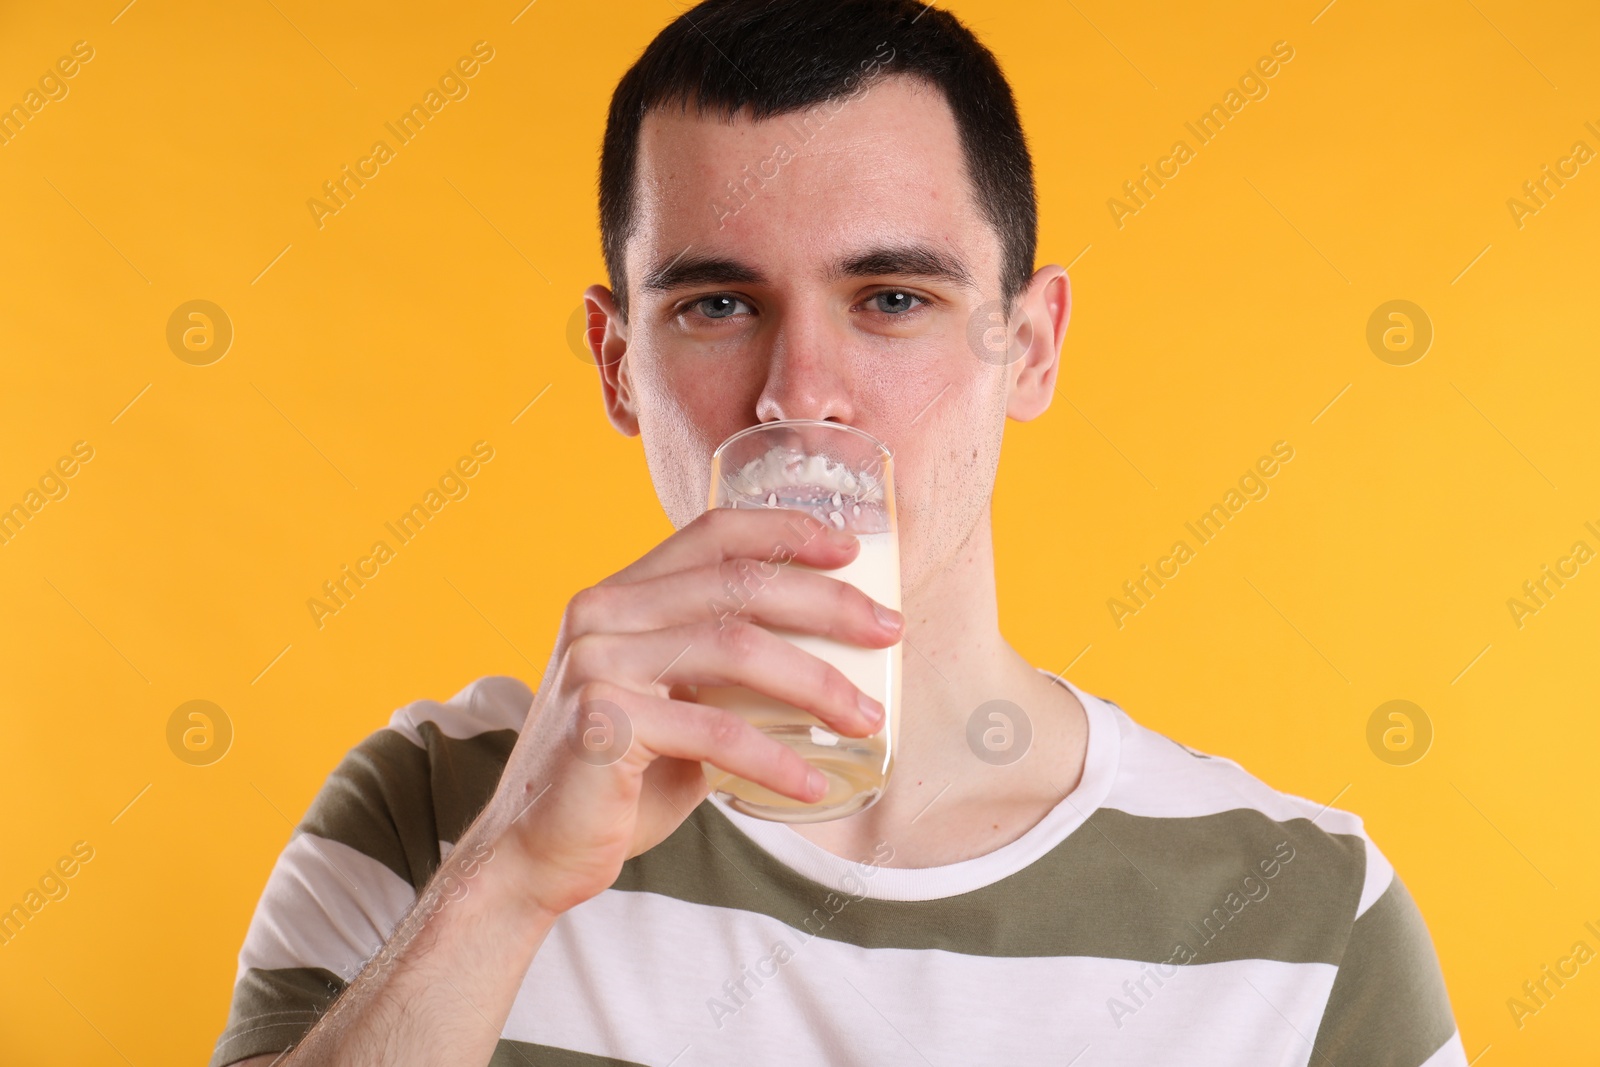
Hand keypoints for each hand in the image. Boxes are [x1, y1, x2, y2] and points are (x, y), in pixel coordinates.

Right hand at [471, 506, 903, 918]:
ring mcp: (597, 663)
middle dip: (829, 603)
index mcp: (618, 595)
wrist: (535, 851)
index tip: (851, 550)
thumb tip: (831, 658)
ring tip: (869, 719)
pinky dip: (777, 758)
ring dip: (818, 683)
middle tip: (889, 631)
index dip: (786, 530)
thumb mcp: (673, 703)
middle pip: (738, 584)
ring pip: (736, 648)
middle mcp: (601, 613)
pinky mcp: (603, 722)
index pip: (710, 533)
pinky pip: (715, 730)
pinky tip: (813, 784)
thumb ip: (722, 670)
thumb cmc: (619, 779)